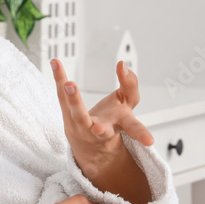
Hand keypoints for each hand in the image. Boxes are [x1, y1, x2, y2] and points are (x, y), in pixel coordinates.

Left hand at [51, 59, 153, 202]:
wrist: (90, 141)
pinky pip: (62, 96)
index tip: (149, 141)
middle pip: (102, 130)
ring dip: (74, 100)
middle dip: (100, 130)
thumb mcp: (126, 103)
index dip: (142, 134)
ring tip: (69, 84)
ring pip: (77, 114)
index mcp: (121, 125)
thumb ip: (129, 84)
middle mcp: (101, 129)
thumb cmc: (112, 119)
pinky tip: (55, 62)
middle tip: (97, 128)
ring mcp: (82, 125)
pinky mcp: (67, 116)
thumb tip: (123, 65)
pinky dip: (59, 78)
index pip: (134, 129)